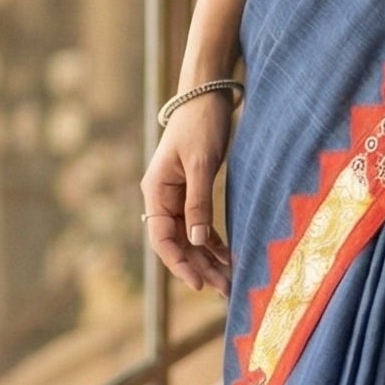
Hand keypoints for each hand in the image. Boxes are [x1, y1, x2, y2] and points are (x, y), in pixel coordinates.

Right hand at [141, 94, 234, 294]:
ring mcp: (176, 196)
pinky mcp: (192, 192)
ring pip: (189, 238)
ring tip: (229, 281)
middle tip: (224, 290)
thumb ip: (198, 203)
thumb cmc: (201, 124)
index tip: (199, 283)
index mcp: (156, 191)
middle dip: (199, 267)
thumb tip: (198, 242)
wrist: (206, 95)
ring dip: (207, 260)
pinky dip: (213, 243)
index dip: (179, 263)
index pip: (162, 238)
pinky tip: (228, 258)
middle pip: (177, 243)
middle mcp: (162, 198)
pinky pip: (199, 226)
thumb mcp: (202, 163)